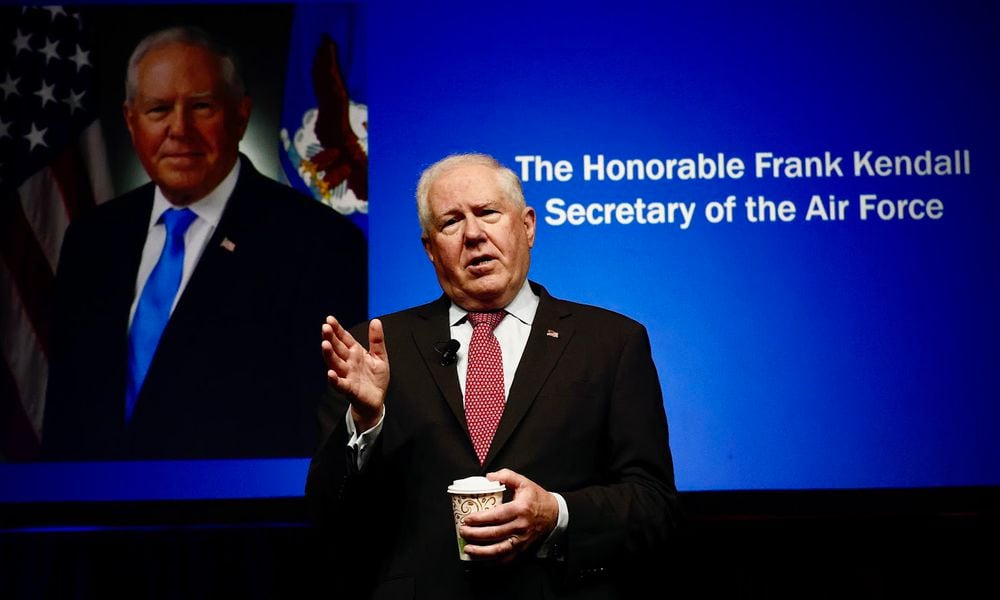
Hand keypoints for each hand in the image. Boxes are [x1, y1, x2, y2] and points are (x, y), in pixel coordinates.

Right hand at [322, 316, 387, 430]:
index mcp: (355, 353)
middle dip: (331, 338)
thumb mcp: (379, 356)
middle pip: (338, 349)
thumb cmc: (375, 378)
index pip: (344, 338)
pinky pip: (340, 384)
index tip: (329, 319)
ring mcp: (347, 375)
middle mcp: (348, 362)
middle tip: (325, 328)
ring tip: (325, 345)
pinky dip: (335, 380)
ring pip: (336, 364)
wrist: (376, 400)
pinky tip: (330, 373)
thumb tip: (376, 320)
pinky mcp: (349, 389)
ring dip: (329, 355)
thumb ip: (377, 340)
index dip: (337, 329)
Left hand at [459, 469, 559, 561]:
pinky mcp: (522, 548)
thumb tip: (488, 477)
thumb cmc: (537, 498)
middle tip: (462, 532)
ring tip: (468, 548)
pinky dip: (493, 561)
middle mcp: (521, 526)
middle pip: (495, 534)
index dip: (480, 519)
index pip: (497, 516)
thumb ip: (506, 476)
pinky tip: (482, 558)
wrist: (554, 513)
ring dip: (482, 551)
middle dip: (475, 534)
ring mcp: (522, 539)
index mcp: (520, 509)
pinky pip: (507, 558)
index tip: (467, 519)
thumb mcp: (524, 482)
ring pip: (500, 549)